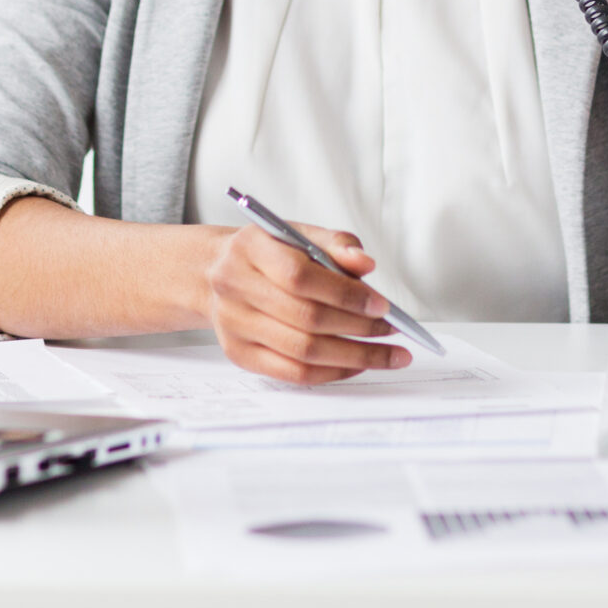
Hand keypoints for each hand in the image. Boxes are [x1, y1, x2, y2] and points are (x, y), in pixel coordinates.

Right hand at [199, 221, 409, 383]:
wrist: (215, 273)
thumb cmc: (268, 253)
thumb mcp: (298, 234)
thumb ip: (335, 244)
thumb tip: (367, 265)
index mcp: (250, 247)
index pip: (300, 276)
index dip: (345, 294)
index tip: (382, 305)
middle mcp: (235, 286)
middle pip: (305, 318)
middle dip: (358, 328)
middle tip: (392, 330)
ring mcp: (234, 324)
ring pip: (302, 351)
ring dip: (353, 357)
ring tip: (386, 354)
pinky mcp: (239, 353)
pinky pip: (292, 373)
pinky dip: (331, 372)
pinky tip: (356, 365)